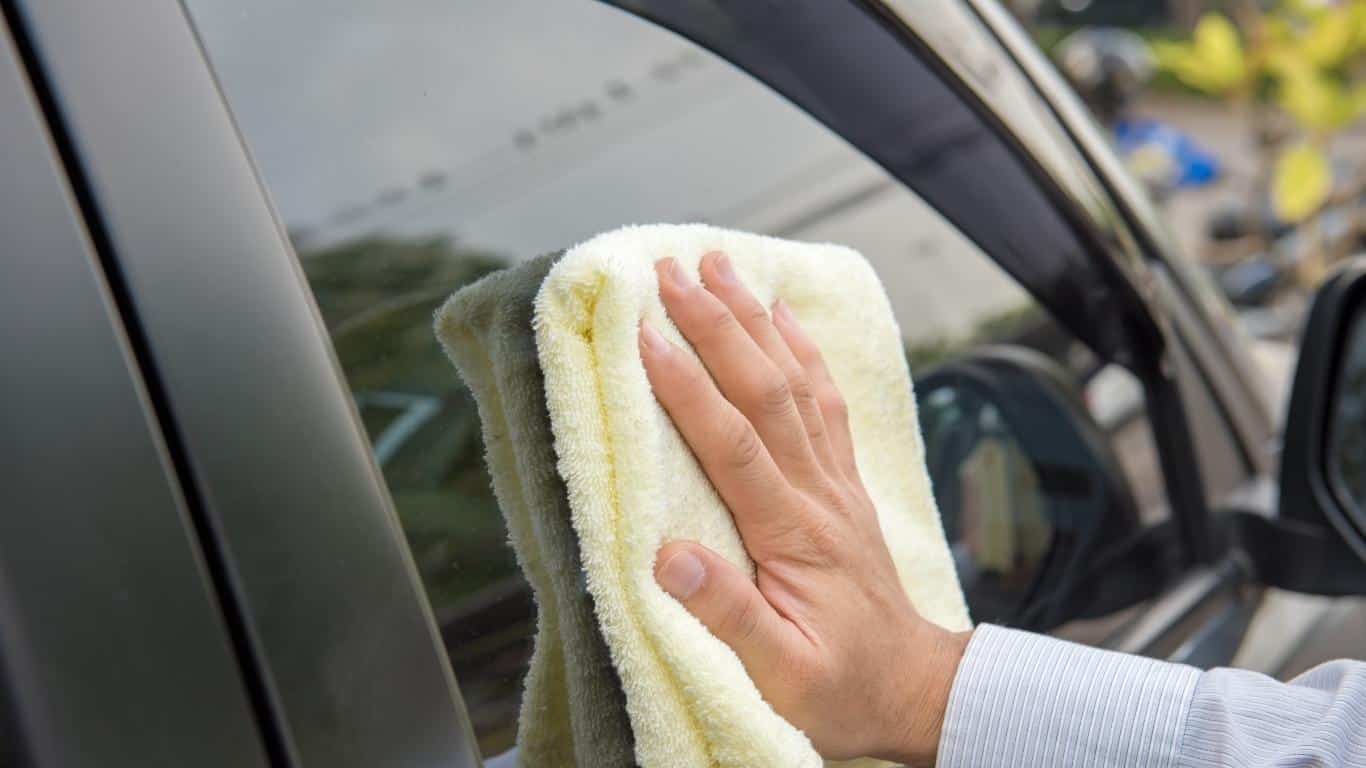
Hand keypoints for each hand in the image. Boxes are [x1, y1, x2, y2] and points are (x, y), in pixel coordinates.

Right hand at [637, 251, 970, 764]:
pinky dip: (803, 351)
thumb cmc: (841, 691)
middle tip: (672, 270)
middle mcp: (818, 494)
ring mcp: (835, 483)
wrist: (913, 691)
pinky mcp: (842, 484)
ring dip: (755, 321)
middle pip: (766, 392)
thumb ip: (729, 615)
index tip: (645, 335)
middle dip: (718, 325)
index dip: (688, 387)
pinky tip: (781, 315)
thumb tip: (670, 557)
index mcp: (793, 536)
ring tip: (718, 266)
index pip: (735, 445)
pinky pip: (825, 402)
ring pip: (796, 384)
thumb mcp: (781, 677)